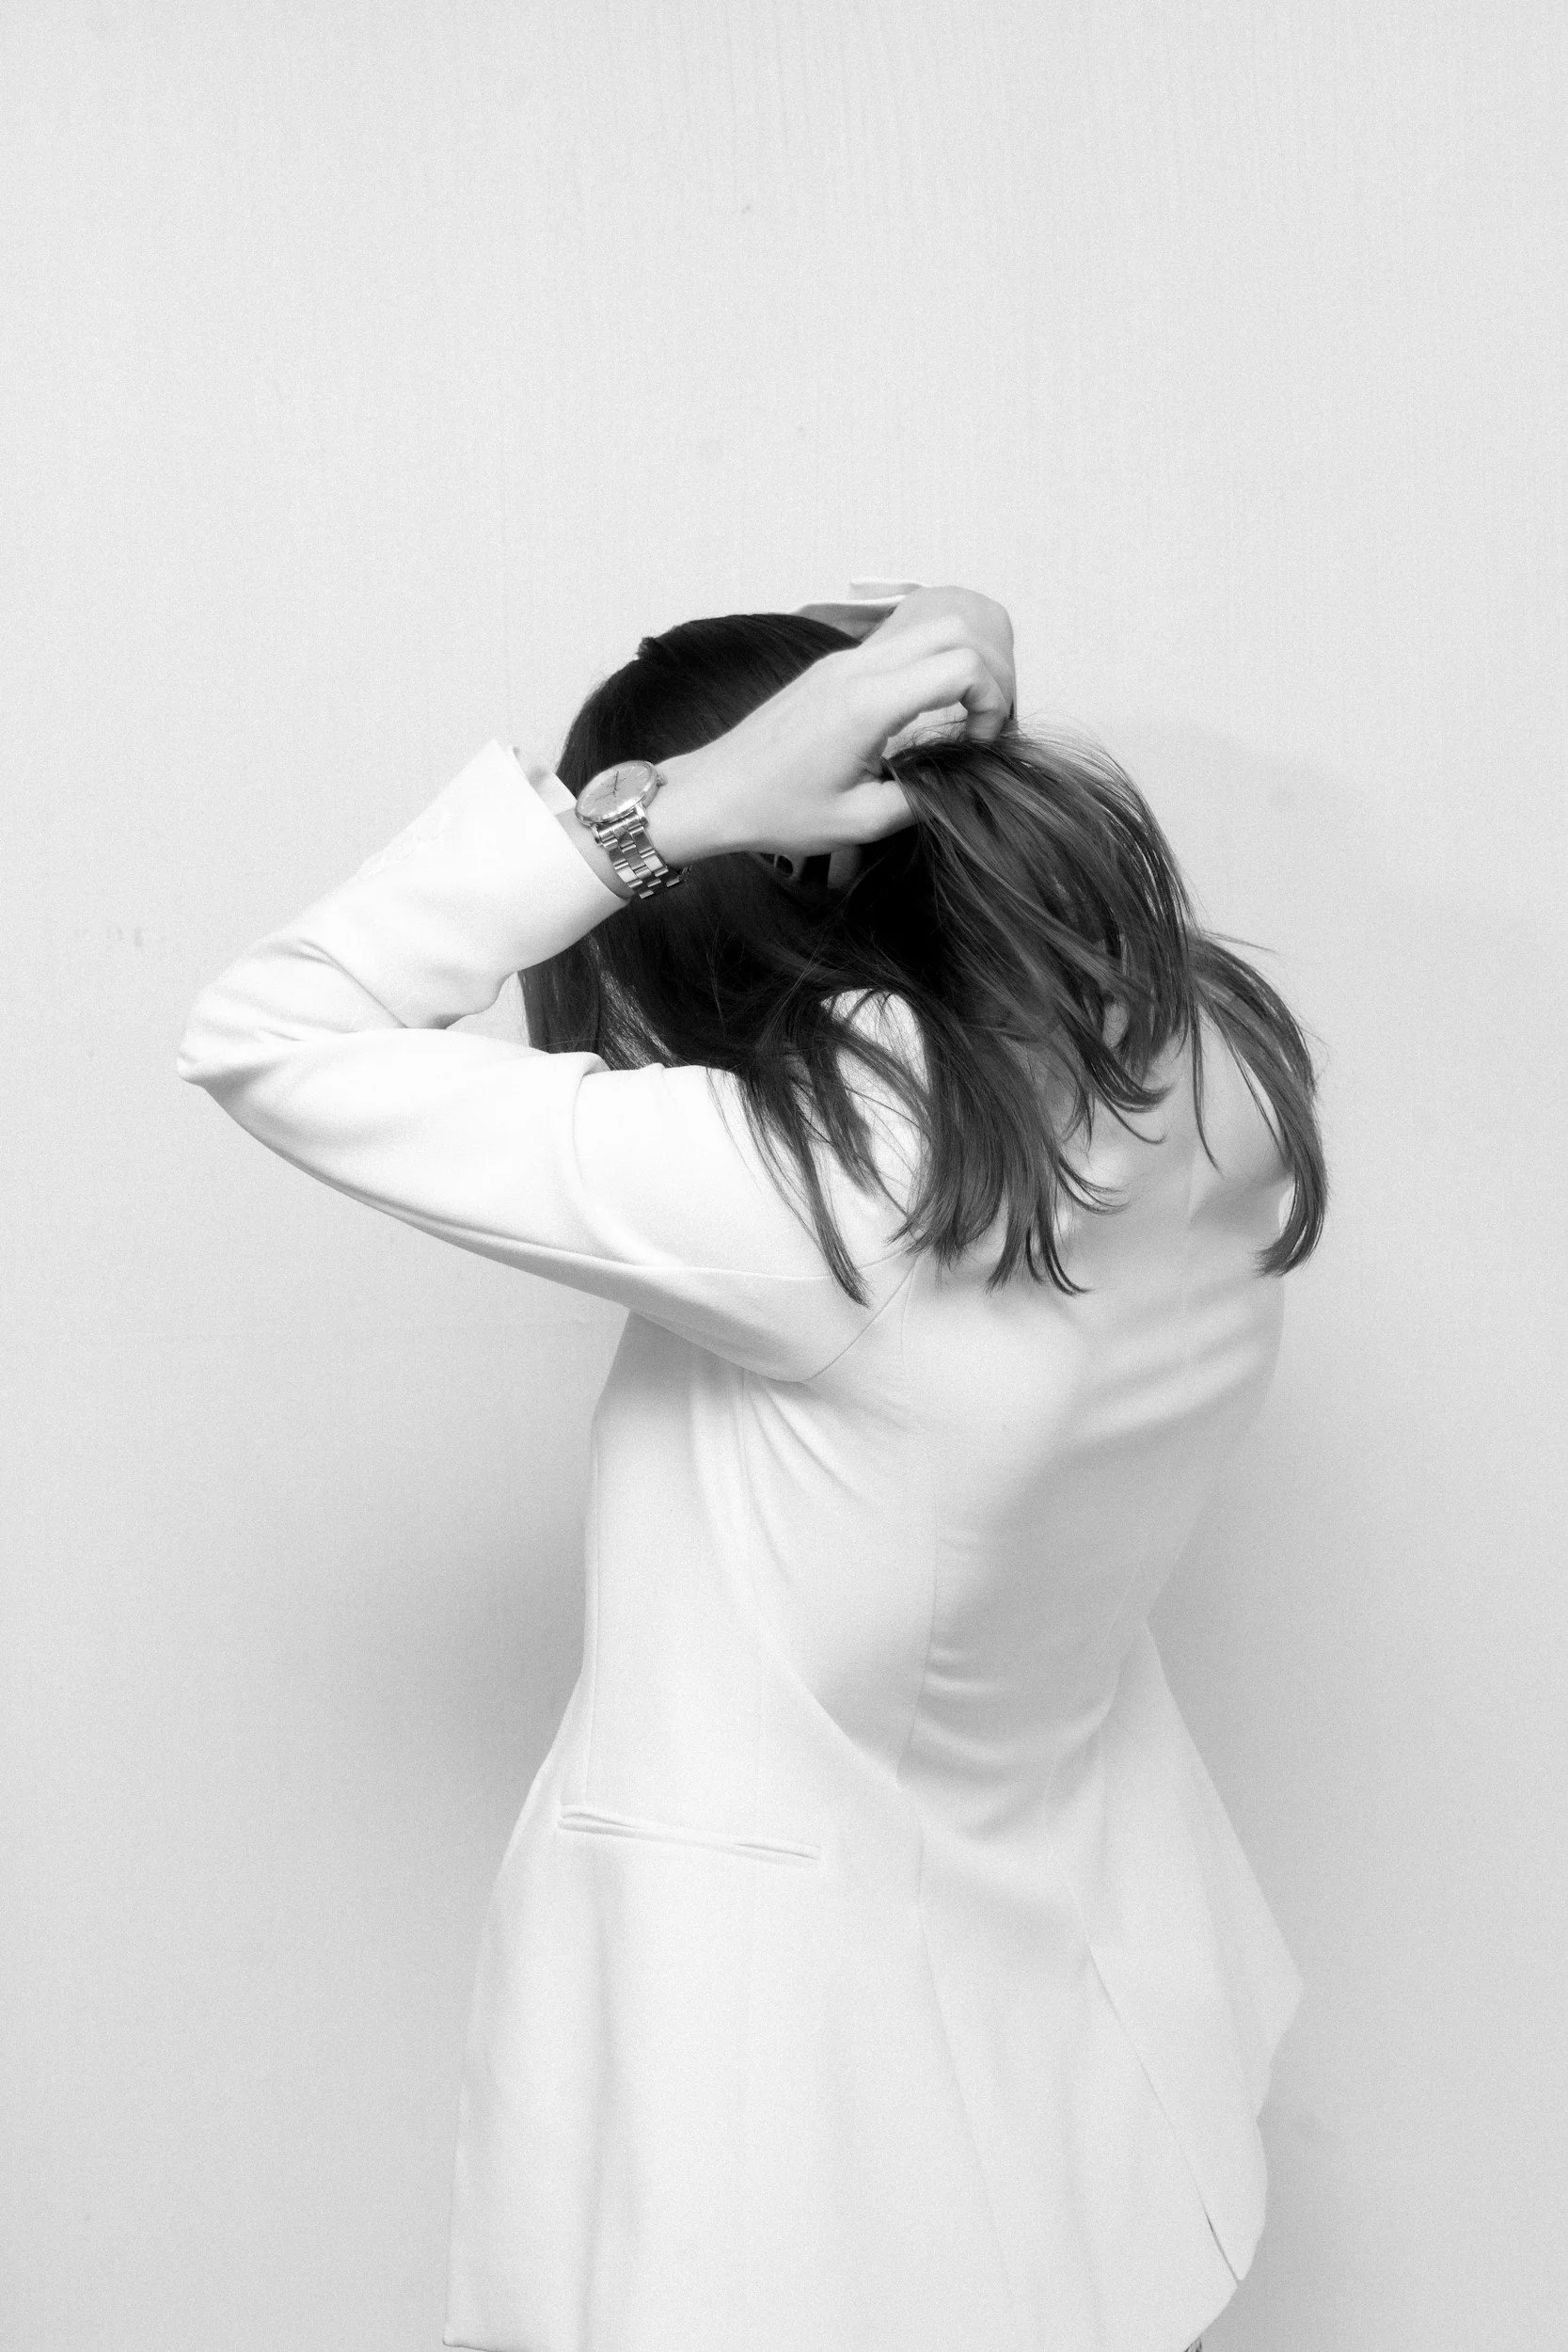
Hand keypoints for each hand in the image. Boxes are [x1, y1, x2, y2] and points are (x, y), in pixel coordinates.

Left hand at [652, 586, 1015, 864]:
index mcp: (867, 703)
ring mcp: (842, 661)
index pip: (962, 664)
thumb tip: (957, 784)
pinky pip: (895, 648)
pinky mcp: (831, 668)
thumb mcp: (858, 823)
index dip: (990, 702)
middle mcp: (856, 669)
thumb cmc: (775, 811)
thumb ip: (920, 800)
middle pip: (952, 630)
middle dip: (982, 674)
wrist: (713, 793)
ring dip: (953, 668)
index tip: (976, 744)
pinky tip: (913, 719)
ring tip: (949, 721)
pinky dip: (922, 670)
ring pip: (924, 631)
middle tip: (974, 726)